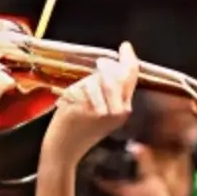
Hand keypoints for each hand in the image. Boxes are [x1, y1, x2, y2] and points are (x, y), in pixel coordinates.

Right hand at [0, 30, 23, 146]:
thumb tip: (5, 56)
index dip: (9, 40)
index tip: (22, 43)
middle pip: (1, 46)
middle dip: (18, 53)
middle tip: (29, 59)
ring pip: (8, 63)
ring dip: (10, 75)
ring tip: (0, 89)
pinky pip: (11, 80)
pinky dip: (11, 88)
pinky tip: (0, 96)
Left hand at [42, 42, 139, 169]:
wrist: (65, 148)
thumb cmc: (78, 127)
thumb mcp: (101, 108)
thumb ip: (110, 89)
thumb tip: (111, 64)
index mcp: (124, 109)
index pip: (131, 77)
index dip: (129, 59)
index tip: (126, 47)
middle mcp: (119, 111)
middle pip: (117, 74)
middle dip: (105, 67)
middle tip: (96, 67)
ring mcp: (105, 111)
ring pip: (99, 78)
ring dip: (87, 82)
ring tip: (79, 96)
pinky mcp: (89, 109)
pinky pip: (84, 86)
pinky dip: (74, 90)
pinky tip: (69, 103)